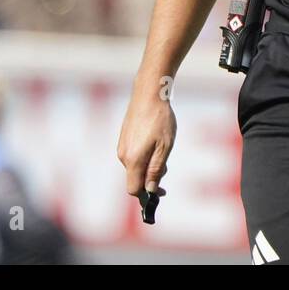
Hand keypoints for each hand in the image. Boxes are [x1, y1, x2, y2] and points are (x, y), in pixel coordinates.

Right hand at [117, 83, 175, 204]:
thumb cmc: (160, 120)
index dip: (146, 195)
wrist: (149, 94)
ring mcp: (122, 146)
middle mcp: (123, 155)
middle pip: (135, 178)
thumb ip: (156, 169)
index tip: (161, 192)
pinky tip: (154, 142)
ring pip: (135, 166)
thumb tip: (150, 190)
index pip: (133, 189)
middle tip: (166, 167)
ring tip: (162, 149)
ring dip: (148, 166)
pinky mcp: (123, 138)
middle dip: (150, 178)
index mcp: (133, 160)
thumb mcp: (164, 146)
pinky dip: (144, 156)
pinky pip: (133, 155)